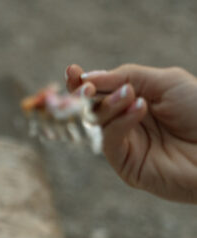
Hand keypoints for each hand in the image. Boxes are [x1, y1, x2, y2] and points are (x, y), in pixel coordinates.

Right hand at [65, 63, 196, 203]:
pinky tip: (139, 108)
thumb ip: (127, 76)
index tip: (72, 70)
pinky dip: (120, 122)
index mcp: (135, 100)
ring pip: (97, 123)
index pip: (100, 91)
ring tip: (129, 95)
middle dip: (85, 94)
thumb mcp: (165, 82)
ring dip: (107, 105)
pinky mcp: (127, 166)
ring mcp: (126, 145)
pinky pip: (110, 141)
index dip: (83, 81)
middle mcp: (126, 123)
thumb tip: (88, 77)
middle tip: (86, 86)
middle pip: (91, 108)